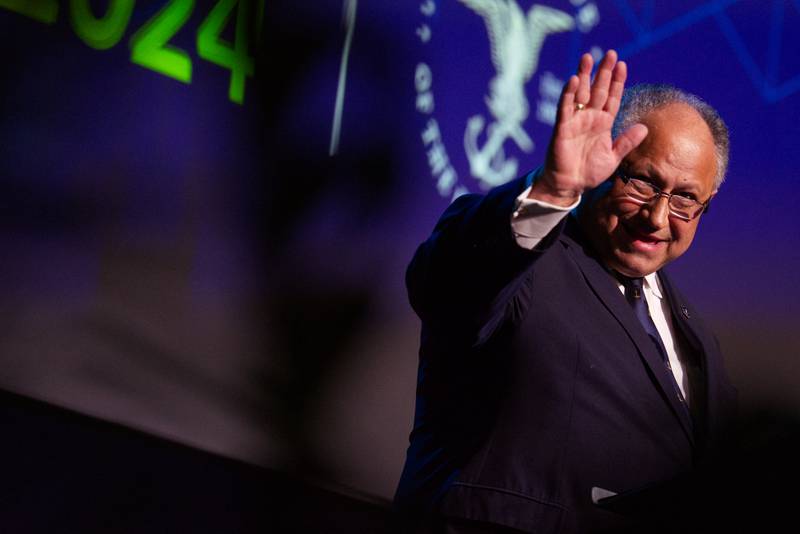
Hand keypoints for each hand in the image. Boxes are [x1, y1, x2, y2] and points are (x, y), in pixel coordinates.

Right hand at [530, 50, 648, 205]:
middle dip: (603, 72)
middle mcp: (590, 118)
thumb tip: (644, 127)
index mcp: (603, 123)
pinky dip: (568, 94)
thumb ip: (626, 142)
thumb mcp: (613, 157)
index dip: (617, 81)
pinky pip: (565, 107)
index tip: (623, 65)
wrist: (570, 186)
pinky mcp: (562, 127)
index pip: (612, 97)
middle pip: (598, 89)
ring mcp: (575, 121)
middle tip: (610, 53)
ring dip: (584, 75)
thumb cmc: (589, 172)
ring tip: (588, 57)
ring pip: (580, 93)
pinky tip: (574, 80)